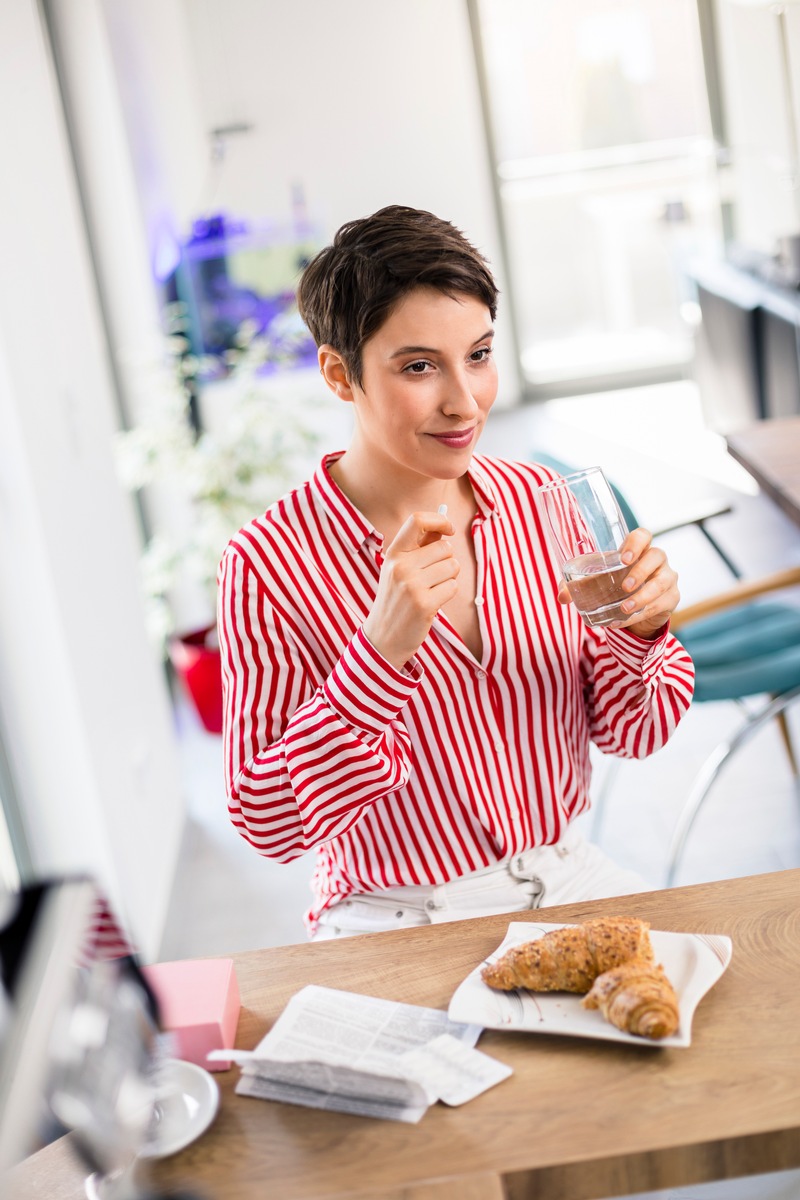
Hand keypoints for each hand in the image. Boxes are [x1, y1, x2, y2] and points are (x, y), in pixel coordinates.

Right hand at [362, 511, 457, 668]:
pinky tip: (433, 602)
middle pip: (444, 547)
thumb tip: (444, 528)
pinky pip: (453, 586)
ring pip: (453, 566)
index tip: (449, 530)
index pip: (418, 520)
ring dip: (449, 578)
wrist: (383, 637)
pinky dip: (448, 593)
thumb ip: (420, 548)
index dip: (440, 520)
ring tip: (432, 590)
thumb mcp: (399, 570)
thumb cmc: (396, 599)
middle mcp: (401, 567)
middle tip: (433, 577)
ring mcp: (412, 586)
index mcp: (393, 554)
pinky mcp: (425, 604)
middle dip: (446, 560)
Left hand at [557, 527, 679, 639]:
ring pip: (661, 583)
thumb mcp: (597, 584)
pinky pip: (660, 604)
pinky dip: (641, 614)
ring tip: (624, 608)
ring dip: (642, 597)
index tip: (625, 558)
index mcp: (638, 549)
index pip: (643, 535)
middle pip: (656, 555)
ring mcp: (667, 578)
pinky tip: (624, 620)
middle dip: (640, 571)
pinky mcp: (672, 598)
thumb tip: (562, 596)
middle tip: (624, 586)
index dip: (636, 543)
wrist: (636, 611)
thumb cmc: (615, 588)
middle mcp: (656, 560)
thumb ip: (578, 587)